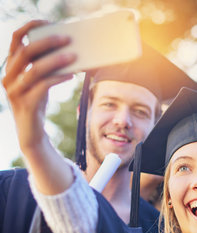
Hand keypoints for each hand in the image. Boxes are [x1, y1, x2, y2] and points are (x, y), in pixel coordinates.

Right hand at [1, 20, 75, 152]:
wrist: (32, 132)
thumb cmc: (37, 101)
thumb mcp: (39, 80)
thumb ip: (44, 65)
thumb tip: (67, 48)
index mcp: (10, 66)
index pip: (15, 39)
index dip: (30, 27)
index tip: (48, 21)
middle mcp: (8, 76)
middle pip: (25, 52)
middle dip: (47, 42)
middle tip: (67, 38)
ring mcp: (15, 91)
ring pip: (34, 70)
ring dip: (55, 61)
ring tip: (73, 56)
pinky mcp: (25, 104)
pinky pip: (42, 87)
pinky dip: (58, 78)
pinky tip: (71, 75)